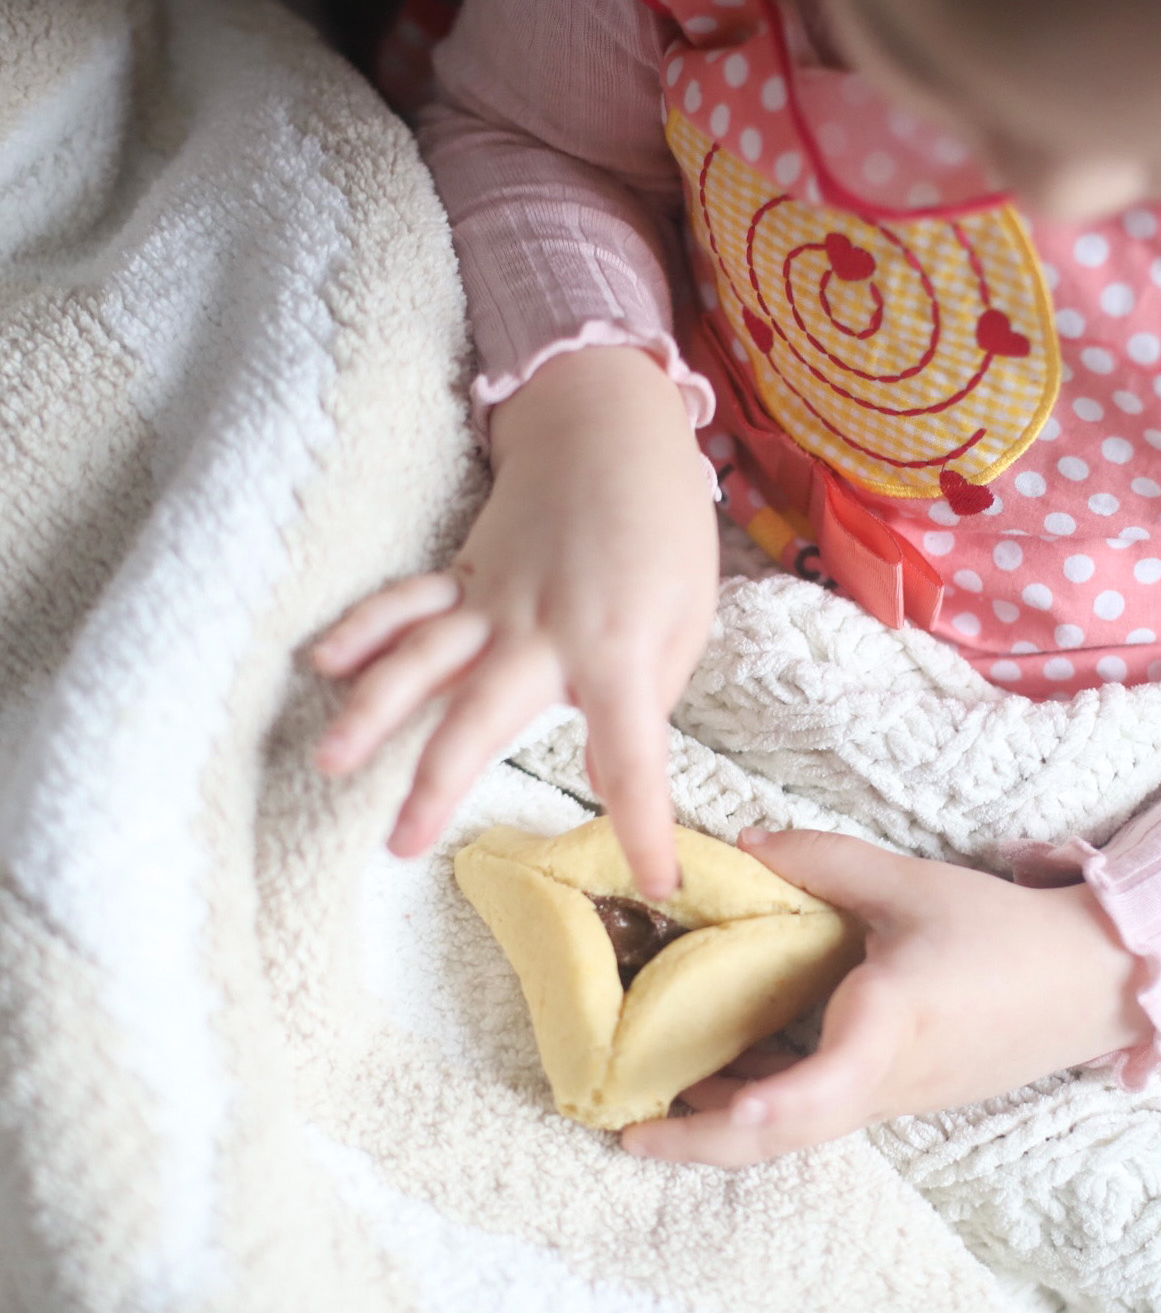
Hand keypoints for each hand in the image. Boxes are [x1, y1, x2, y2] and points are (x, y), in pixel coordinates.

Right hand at [309, 347, 716, 897]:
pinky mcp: (464, 576)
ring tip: (329, 762)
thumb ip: (647, 701)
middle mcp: (542, 631)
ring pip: (421, 659)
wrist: (611, 429)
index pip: (632, 757)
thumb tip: (603, 773)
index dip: (642, 824)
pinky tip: (321, 666)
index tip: (652, 883)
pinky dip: (362, 633)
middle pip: (481, 716)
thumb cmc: (665, 534)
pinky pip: (406, 605)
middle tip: (400, 845)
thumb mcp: (686, 621)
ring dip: (372, 712)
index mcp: (616, 651)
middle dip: (438, 783)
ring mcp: (492, 601)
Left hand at [621, 830, 1154, 1165]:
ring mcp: (897, 1099)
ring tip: (657, 1106)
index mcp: (891, 1028)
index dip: (765, 1103)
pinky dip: (769, 1105)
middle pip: (787, 1135)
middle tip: (627, 1132)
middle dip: (702, 1143)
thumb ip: (823, 862)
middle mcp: (887, 1081)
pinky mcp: (905, 1096)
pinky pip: (824, 1113)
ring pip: (801, 1131)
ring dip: (729, 1127)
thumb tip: (743, 846)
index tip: (705, 1113)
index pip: (824, 1086)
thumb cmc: (1006, 932)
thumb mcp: (913, 883)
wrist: (1094, 982)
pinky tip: (732, 1075)